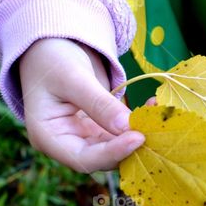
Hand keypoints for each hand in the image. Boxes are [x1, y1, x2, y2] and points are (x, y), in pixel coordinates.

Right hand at [18, 38, 144, 172]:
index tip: (138, 138)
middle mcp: (65, 143)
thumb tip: (127, 127)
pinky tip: (151, 106)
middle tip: (154, 127)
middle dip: (130, 145)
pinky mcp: (97, 128)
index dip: (112, 153)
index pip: (83, 158)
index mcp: (48, 137)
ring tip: (157, 113)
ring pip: (115, 147)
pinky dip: (136, 123)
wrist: (50, 48)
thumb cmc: (52, 59)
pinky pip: (120, 133)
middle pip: (102, 158)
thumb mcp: (73, 77)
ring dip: (138, 134)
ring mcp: (83, 137)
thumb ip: (98, 103)